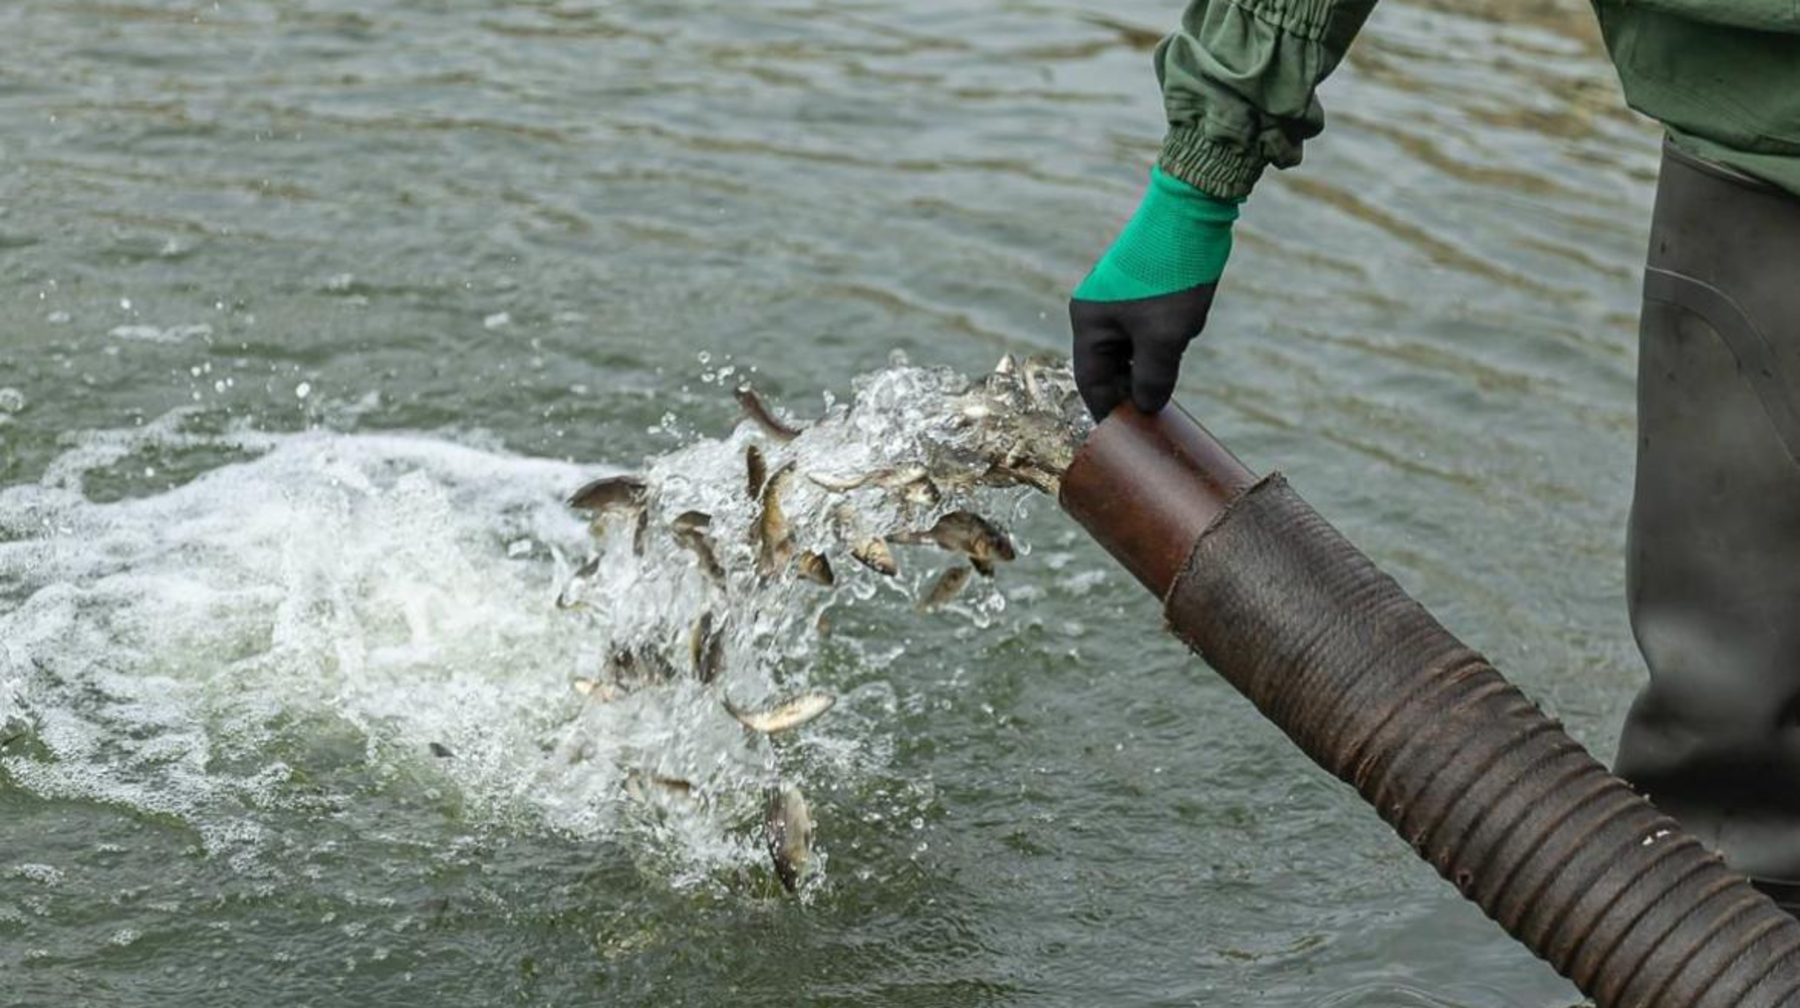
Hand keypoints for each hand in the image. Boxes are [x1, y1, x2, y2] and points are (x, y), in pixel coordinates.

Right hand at [1069, 167, 1238, 419]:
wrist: (1190, 213)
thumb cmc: (1171, 277)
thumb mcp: (1166, 338)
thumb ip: (1154, 378)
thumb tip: (1148, 407)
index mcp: (1089, 322)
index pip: (1091, 382)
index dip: (1110, 410)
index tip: (1129, 435)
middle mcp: (1094, 310)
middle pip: (1107, 366)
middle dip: (1131, 389)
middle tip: (1155, 415)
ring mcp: (1115, 298)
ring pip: (1128, 348)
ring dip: (1148, 366)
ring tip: (1170, 379)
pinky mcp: (1137, 289)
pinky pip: (1141, 329)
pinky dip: (1156, 345)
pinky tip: (1178, 344)